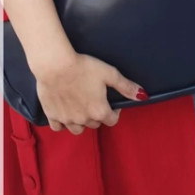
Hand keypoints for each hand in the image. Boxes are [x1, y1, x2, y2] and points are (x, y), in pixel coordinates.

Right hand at [32, 51, 148, 134]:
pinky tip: (65, 112)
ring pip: (78, 129)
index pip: (112, 120)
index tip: (111, 101)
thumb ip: (126, 87)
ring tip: (81, 107)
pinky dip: (63, 123)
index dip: (114, 111)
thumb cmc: (84, 67)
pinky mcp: (52, 115)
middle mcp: (83, 119)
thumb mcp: (109, 74)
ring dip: (82, 121)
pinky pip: (58, 127)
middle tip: (95, 99)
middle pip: (95, 124)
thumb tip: (142, 96)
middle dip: (98, 115)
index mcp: (99, 111)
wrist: (55, 65)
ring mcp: (67, 119)